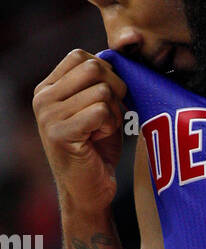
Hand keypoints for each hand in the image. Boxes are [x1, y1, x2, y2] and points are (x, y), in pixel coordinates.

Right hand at [33, 49, 126, 215]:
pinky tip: (100, 139)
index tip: (109, 99)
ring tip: (104, 131)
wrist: (89, 192)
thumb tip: (119, 59)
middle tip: (112, 116)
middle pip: (93, 67)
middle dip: (115, 89)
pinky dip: (111, 125)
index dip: (106, 73)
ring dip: (115, 112)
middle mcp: (42, 98)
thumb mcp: (94, 108)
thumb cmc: (97, 150)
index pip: (80, 56)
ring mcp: (48, 116)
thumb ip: (99, 83)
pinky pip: (101, 111)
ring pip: (102, 91)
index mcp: (47, 88)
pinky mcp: (60, 134)